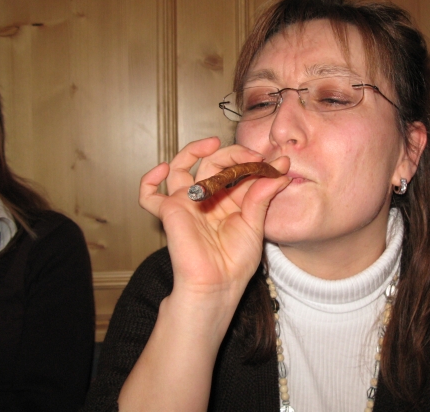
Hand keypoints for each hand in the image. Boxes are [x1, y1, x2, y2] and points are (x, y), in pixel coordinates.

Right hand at [139, 137, 290, 303]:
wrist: (217, 286)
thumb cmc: (235, 263)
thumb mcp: (255, 225)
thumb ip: (262, 196)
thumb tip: (281, 171)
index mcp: (229, 200)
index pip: (238, 171)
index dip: (255, 163)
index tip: (279, 163)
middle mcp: (206, 198)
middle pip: (212, 163)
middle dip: (233, 154)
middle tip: (252, 156)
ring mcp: (186, 202)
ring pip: (181, 167)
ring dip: (194, 150)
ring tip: (212, 144)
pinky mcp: (169, 211)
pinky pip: (148, 194)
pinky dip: (149, 179)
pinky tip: (163, 168)